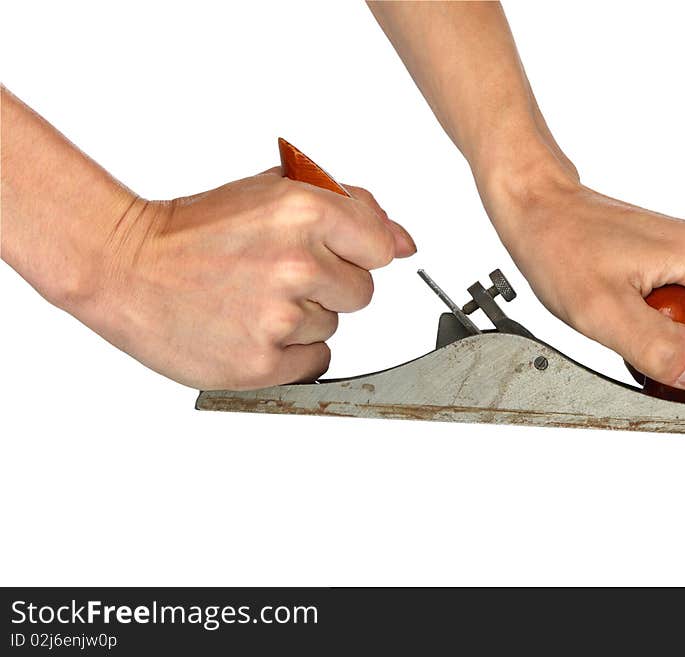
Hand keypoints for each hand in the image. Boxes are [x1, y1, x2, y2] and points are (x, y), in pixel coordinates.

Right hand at [70, 170, 415, 389]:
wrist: (126, 267)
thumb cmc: (197, 231)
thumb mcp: (274, 192)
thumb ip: (351, 208)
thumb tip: (404, 243)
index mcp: (304, 210)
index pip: (382, 246)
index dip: (355, 251)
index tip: (325, 252)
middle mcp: (297, 263)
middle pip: (361, 292)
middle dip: (328, 285)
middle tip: (274, 273)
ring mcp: (279, 316)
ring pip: (332, 326)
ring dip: (302, 318)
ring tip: (251, 298)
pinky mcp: (261, 363)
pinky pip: (315, 361)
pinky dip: (289, 351)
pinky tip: (250, 327)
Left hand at [482, 167, 684, 392]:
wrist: (538, 207)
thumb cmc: (560, 244)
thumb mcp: (600, 308)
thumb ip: (658, 346)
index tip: (677, 352)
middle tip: (647, 340)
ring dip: (684, 345)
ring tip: (634, 327)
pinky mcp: (680, 269)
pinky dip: (670, 331)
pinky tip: (633, 321)